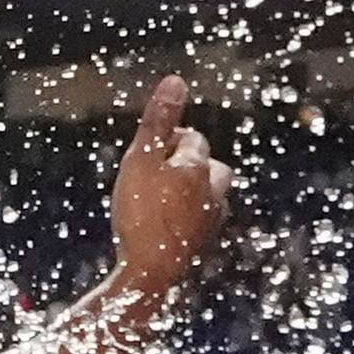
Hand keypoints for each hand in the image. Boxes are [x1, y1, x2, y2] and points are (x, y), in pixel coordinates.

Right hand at [103, 76, 229, 303]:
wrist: (150, 273)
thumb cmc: (141, 215)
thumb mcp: (140, 160)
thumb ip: (158, 121)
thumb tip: (175, 80)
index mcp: (198, 167)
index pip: (192, 140)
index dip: (170, 141)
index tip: (150, 149)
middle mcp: (213, 192)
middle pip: (211, 167)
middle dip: (192, 164)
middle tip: (161, 171)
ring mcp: (212, 220)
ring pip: (211, 196)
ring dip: (194, 192)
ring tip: (166, 199)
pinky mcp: (205, 245)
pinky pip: (203, 222)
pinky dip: (190, 218)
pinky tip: (170, 226)